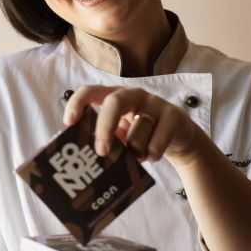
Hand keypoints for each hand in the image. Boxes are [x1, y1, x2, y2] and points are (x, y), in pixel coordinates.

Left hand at [63, 85, 203, 164]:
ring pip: (138, 130)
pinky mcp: (174, 115)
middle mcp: (134, 95)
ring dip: (135, 150)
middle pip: (114, 102)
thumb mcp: (122, 137)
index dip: (78, 103)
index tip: (69, 123)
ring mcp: (155, 103)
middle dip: (104, 128)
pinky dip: (152, 154)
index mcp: (115, 97)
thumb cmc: (143, 137)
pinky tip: (153, 156)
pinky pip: (157, 141)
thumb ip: (106, 140)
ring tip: (138, 157)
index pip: (91, 91)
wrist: (180, 141)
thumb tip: (82, 160)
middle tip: (102, 152)